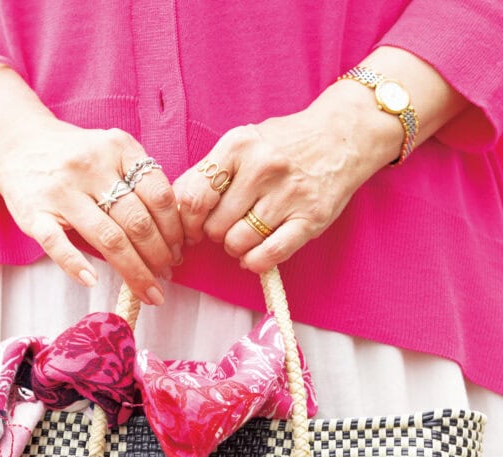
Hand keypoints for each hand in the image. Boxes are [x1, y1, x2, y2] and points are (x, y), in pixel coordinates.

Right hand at [0, 71, 183, 304]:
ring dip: (134, 271)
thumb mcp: (110, 153)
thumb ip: (138, 181)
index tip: (180, 251)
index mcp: (117, 148)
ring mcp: (60, 191)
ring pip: (108, 238)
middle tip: (167, 274)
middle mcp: (90, 166)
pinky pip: (58, 245)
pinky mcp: (34, 213)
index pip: (158, 195)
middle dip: (159, 255)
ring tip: (149, 290)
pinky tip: (94, 282)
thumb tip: (174, 233)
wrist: (17, 142)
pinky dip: (76, 265)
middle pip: (137, 222)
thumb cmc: (74, 156)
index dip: (174, 229)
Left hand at [173, 86, 398, 272]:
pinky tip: (255, 254)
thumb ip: (208, 171)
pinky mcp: (310, 219)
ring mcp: (288, 194)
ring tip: (245, 235)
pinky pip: (269, 255)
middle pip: (214, 226)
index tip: (192, 228)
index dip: (186, 222)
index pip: (192, 197)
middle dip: (215, 234)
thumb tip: (173, 205)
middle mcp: (262, 167)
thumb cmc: (284, 144)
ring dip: (236, 248)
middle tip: (227, 226)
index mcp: (238, 145)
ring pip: (238, 243)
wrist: (343, 136)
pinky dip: (255, 262)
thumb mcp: (243, 143)